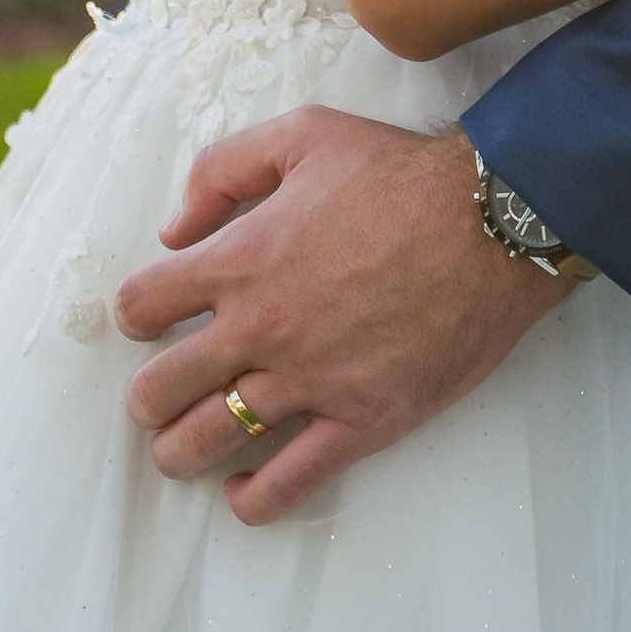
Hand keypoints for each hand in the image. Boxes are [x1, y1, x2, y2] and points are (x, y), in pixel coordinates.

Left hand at [113, 110, 572, 523]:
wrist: (495, 224)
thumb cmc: (403, 175)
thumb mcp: (305, 133)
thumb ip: (225, 169)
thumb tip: (174, 228)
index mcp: (242, 258)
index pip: (140, 305)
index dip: (136, 314)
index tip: (151, 320)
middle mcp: (262, 327)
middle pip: (159, 389)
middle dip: (146, 399)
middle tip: (159, 397)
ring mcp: (310, 380)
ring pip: (208, 441)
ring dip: (181, 451)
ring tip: (183, 448)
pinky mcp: (362, 420)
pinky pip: (288, 482)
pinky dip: (252, 498)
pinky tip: (242, 489)